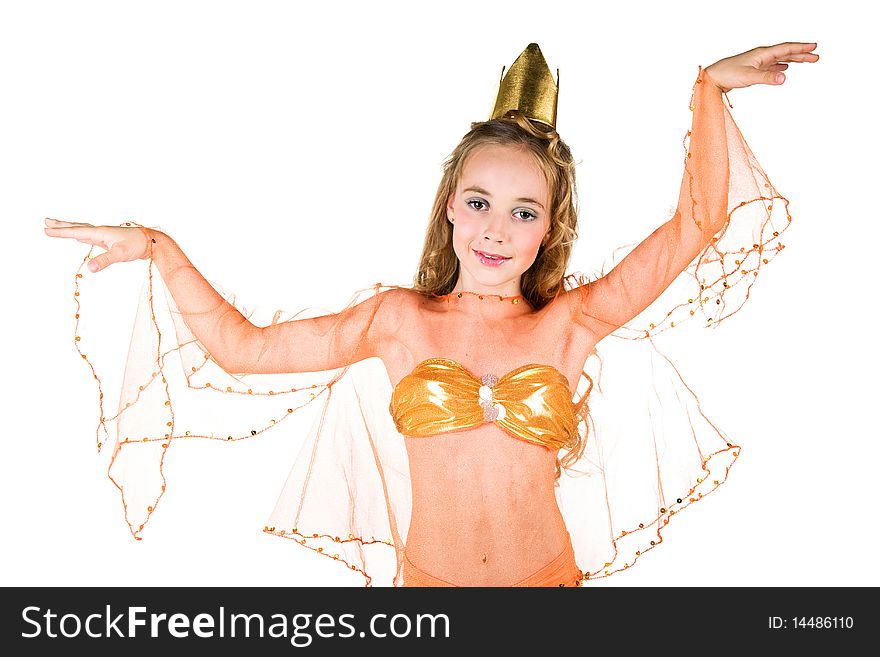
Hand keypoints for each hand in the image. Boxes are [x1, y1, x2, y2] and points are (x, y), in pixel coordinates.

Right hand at [43, 217, 151, 271]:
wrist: (153, 242)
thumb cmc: (138, 245)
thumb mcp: (121, 254)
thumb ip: (105, 260)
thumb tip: (90, 269)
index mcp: (100, 232)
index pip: (76, 231)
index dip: (61, 232)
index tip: (46, 230)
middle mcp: (101, 231)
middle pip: (77, 227)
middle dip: (62, 225)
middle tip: (46, 222)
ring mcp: (106, 236)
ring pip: (84, 230)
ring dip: (71, 228)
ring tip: (60, 227)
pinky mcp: (111, 241)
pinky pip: (91, 236)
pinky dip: (82, 235)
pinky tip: (82, 238)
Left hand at [704, 42, 818, 92]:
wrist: (712, 78)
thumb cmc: (727, 75)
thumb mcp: (749, 77)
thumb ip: (767, 78)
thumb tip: (785, 78)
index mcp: (762, 54)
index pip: (786, 49)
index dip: (801, 48)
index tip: (814, 47)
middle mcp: (761, 56)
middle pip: (786, 53)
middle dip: (801, 54)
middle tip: (816, 57)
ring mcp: (757, 63)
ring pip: (780, 59)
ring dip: (793, 60)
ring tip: (806, 61)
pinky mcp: (752, 70)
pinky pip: (771, 66)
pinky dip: (780, 67)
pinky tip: (784, 69)